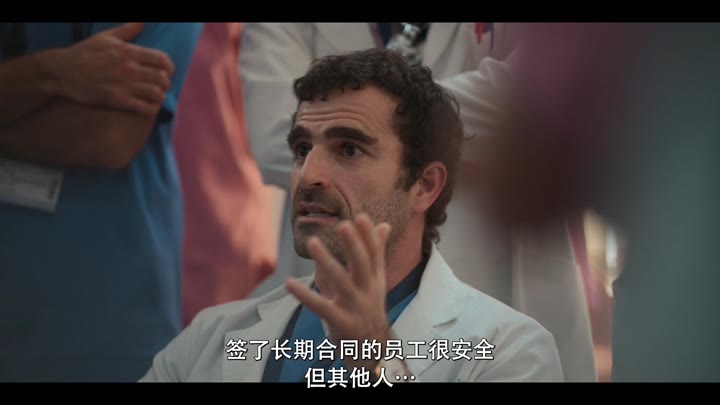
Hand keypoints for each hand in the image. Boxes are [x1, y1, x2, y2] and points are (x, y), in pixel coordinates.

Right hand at [50, 23, 174, 115]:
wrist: (62, 72)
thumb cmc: (84, 54)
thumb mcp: (104, 37)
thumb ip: (127, 30)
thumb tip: (143, 22)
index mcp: (128, 52)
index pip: (163, 60)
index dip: (169, 68)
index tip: (166, 72)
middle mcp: (129, 68)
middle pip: (163, 78)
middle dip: (165, 83)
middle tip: (160, 85)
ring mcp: (124, 85)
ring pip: (156, 93)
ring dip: (159, 96)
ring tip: (155, 96)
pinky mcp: (118, 101)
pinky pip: (145, 108)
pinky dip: (152, 108)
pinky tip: (149, 106)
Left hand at [286, 213, 391, 371]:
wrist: (372, 350)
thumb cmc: (368, 308)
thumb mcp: (376, 281)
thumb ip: (376, 253)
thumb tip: (384, 224)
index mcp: (375, 279)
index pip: (374, 254)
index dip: (368, 236)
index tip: (361, 216)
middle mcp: (367, 291)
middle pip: (362, 265)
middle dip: (354, 245)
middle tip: (343, 224)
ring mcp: (354, 307)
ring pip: (341, 282)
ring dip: (327, 262)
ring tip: (313, 243)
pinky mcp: (340, 322)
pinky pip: (320, 306)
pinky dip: (304, 295)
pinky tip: (289, 282)